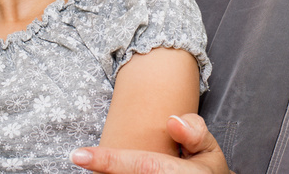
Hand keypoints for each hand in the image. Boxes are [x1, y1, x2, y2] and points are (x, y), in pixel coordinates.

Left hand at [69, 114, 232, 172]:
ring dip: (107, 171)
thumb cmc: (207, 172)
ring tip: (98, 161)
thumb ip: (194, 133)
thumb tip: (172, 121)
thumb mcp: (210, 151)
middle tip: (82, 157)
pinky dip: (115, 172)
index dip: (108, 161)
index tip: (78, 155)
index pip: (142, 166)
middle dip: (104, 167)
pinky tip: (106, 167)